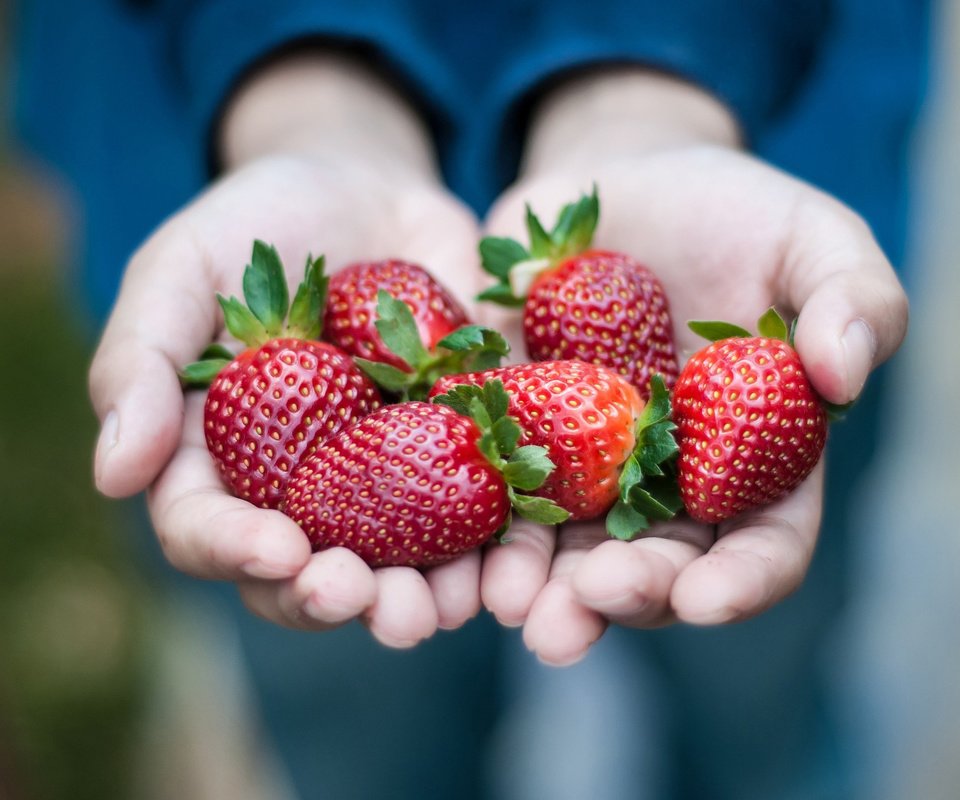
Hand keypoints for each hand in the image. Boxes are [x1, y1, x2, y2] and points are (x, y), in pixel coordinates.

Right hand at [89, 54, 484, 646]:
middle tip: (374, 603)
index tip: (281, 550)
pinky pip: (477, 515)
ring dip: (422, 600)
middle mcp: (299, 489)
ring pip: (394, 567)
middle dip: (336, 598)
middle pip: (305, 573)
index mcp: (219, 459)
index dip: (236, 552)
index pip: (208, 530)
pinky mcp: (457, 453)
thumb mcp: (182, 269)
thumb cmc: (258, 226)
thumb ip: (140, 361)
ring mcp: (381, 478)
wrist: (367, 194)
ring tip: (450, 608)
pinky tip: (511, 564)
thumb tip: (114, 475)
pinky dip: (496, 548)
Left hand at [477, 70, 907, 663]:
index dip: (740, 579)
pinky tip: (446, 541)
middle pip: (650, 563)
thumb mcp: (811, 239)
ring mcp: (581, 460)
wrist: (624, 182)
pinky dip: (472, 515)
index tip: (706, 597)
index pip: (761, 542)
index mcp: (749, 460)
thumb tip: (843, 374)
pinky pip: (489, 479)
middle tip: (578, 616)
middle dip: (618, 596)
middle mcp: (663, 481)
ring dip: (533, 584)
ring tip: (504, 605)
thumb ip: (852, 300)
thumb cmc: (735, 212)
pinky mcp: (510, 425)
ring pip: (561, 545)